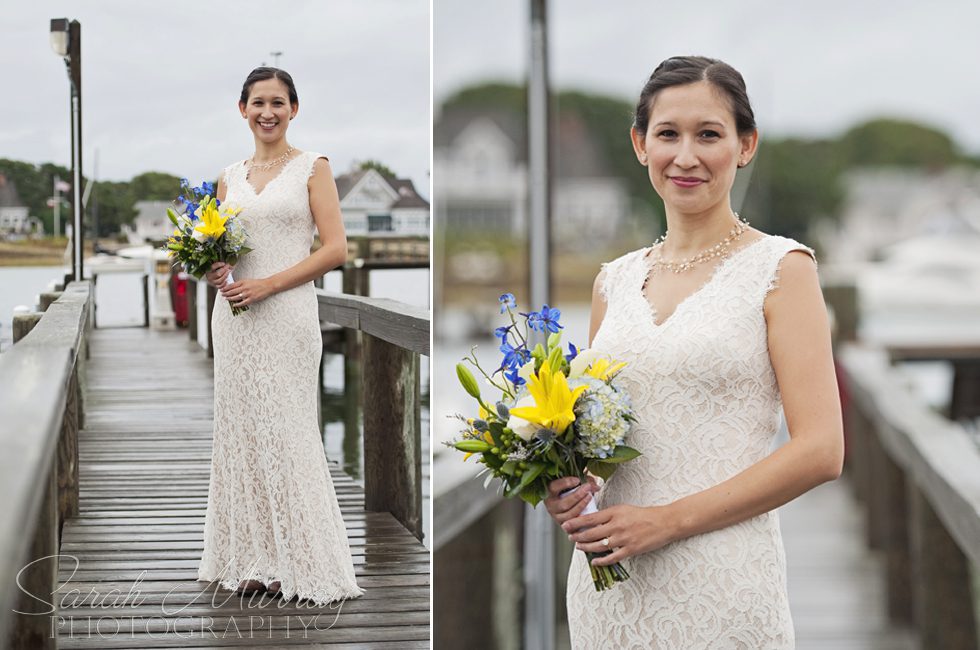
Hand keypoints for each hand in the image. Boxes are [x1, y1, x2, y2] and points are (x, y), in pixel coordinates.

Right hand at [205, 261, 233, 287]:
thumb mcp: (217, 267)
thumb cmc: (215, 271)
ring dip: (225, 276)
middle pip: (218, 274)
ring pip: (219, 280)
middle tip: (228, 267)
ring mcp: (213, 282)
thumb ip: (222, 265)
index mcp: (208, 270)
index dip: (219, 264)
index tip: (224, 263)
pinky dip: (224, 284)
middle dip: (224, 270)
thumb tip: (230, 266)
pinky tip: (227, 280)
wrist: (212, 279)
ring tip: (228, 272)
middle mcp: (210, 277)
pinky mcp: (215, 286)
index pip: (213, 267)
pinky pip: (220, 286)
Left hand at [219, 276, 274, 307]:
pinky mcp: (251, 299)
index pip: (231, 285)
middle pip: (232, 291)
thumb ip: (240, 283)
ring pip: (235, 297)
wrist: (267, 285)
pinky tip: (234, 305)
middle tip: (222, 294)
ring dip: (230, 298)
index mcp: (243, 282)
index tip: (222, 289)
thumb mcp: (248, 281)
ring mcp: (248, 294)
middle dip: (226, 293)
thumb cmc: (257, 283)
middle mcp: (244, 288)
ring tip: (226, 299)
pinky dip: (237, 304)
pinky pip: (242, 303)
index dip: (225, 288)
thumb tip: (232, 286)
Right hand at [544, 476, 599, 527]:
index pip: (554, 487)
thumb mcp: (573, 482)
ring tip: (590, 496)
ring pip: (569, 514)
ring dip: (581, 505)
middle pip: (564, 504)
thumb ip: (583, 480)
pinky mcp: (564, 525)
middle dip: (577, 496)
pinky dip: (582, 517)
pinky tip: (590, 510)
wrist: (565, 504)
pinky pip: (573, 523)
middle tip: (587, 488)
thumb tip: (596, 487)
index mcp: (549, 492)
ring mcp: (557, 516)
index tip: (577, 480)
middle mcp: (551, 505)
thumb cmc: (568, 490)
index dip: (565, 483)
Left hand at [563, 502, 680, 566]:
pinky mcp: (630, 550)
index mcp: (614, 512)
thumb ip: (608, 514)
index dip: (576, 523)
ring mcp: (623, 539)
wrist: (664, 522)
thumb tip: (592, 520)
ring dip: (586, 547)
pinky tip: (594, 561)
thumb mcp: (623, 509)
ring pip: (599, 545)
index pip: (590, 518)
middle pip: (591, 533)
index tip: (566, 525)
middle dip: (578, 536)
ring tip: (578, 547)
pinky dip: (601, 560)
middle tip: (570, 537)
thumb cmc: (643, 515)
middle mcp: (617, 525)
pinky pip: (612, 557)